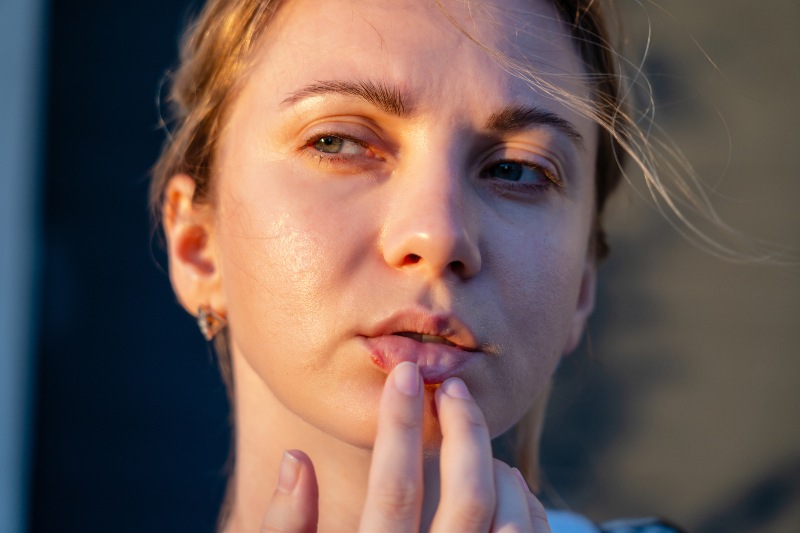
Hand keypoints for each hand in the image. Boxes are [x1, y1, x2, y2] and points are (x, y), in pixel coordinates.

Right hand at [260, 362, 550, 531]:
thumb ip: (285, 529)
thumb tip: (295, 460)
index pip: (393, 487)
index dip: (397, 424)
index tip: (402, 374)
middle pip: (469, 497)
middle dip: (464, 430)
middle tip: (450, 390)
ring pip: (513, 523)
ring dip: (501, 467)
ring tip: (474, 438)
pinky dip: (528, 507)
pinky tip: (506, 484)